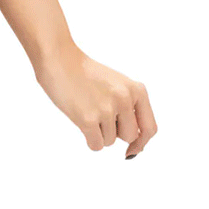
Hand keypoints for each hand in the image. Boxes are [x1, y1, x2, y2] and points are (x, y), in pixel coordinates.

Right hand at [34, 43, 156, 157]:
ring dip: (98, 132)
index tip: (131, 150)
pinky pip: (96, 145)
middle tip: (98, 112)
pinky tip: (80, 119)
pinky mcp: (88, 118)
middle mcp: (124, 99)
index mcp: (136, 90)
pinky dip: (88, 138)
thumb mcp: (116, 84)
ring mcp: (106, 109)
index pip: (149, 128)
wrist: (58, 57)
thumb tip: (136, 146)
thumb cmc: (84, 72)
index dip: (141, 142)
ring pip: (109, 141)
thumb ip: (129, 108)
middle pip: (129, 136)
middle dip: (114, 131)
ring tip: (86, 108)